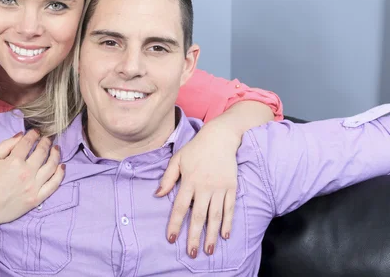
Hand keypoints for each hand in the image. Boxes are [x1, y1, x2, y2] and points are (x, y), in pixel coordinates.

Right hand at [0, 129, 64, 228]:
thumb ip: (6, 145)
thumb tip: (21, 135)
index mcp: (14, 161)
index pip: (28, 142)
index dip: (33, 134)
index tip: (36, 132)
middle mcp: (27, 172)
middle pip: (42, 152)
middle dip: (46, 142)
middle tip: (47, 138)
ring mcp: (34, 186)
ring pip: (51, 166)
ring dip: (56, 154)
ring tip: (56, 148)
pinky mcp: (37, 198)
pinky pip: (54, 184)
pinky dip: (60, 174)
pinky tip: (62, 166)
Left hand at [156, 124, 239, 257]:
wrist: (221, 137)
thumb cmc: (196, 148)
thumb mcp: (177, 159)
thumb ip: (168, 178)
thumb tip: (157, 195)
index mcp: (189, 181)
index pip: (180, 207)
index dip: (175, 224)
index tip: (172, 239)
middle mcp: (205, 187)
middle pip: (199, 216)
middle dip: (195, 236)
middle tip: (192, 253)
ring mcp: (219, 188)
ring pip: (215, 215)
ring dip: (212, 234)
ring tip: (208, 250)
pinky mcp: (231, 187)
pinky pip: (230, 208)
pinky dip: (228, 222)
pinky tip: (224, 235)